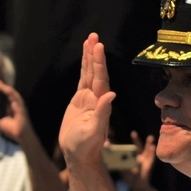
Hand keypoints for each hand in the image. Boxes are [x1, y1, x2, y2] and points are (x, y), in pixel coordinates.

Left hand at [0, 81, 30, 141]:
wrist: (21, 136)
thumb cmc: (13, 130)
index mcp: (12, 106)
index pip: (7, 95)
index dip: (1, 89)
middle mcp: (16, 105)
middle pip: (10, 93)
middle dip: (4, 87)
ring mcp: (20, 108)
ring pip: (14, 95)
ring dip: (8, 90)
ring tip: (2, 86)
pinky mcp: (22, 112)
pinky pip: (18, 103)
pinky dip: (14, 99)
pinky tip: (10, 96)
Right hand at [59, 33, 116, 169]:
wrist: (79, 154)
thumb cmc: (86, 146)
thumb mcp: (94, 131)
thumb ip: (102, 113)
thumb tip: (111, 95)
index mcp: (100, 103)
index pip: (100, 79)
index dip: (99, 63)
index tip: (98, 47)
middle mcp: (97, 98)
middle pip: (96, 72)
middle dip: (95, 54)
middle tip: (94, 36)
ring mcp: (89, 98)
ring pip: (90, 73)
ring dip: (90, 57)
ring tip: (90, 39)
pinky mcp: (80, 100)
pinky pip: (83, 79)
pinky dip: (84, 67)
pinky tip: (86, 57)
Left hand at [120, 131, 156, 189]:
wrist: (138, 185)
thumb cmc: (129, 177)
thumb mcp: (122, 170)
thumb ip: (117, 163)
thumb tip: (112, 158)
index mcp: (131, 156)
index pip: (128, 147)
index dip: (125, 143)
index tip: (122, 136)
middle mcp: (138, 156)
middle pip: (137, 146)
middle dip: (136, 139)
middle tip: (133, 133)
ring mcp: (145, 160)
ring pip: (147, 150)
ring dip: (148, 144)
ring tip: (150, 137)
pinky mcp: (149, 164)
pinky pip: (151, 157)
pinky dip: (152, 152)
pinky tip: (153, 147)